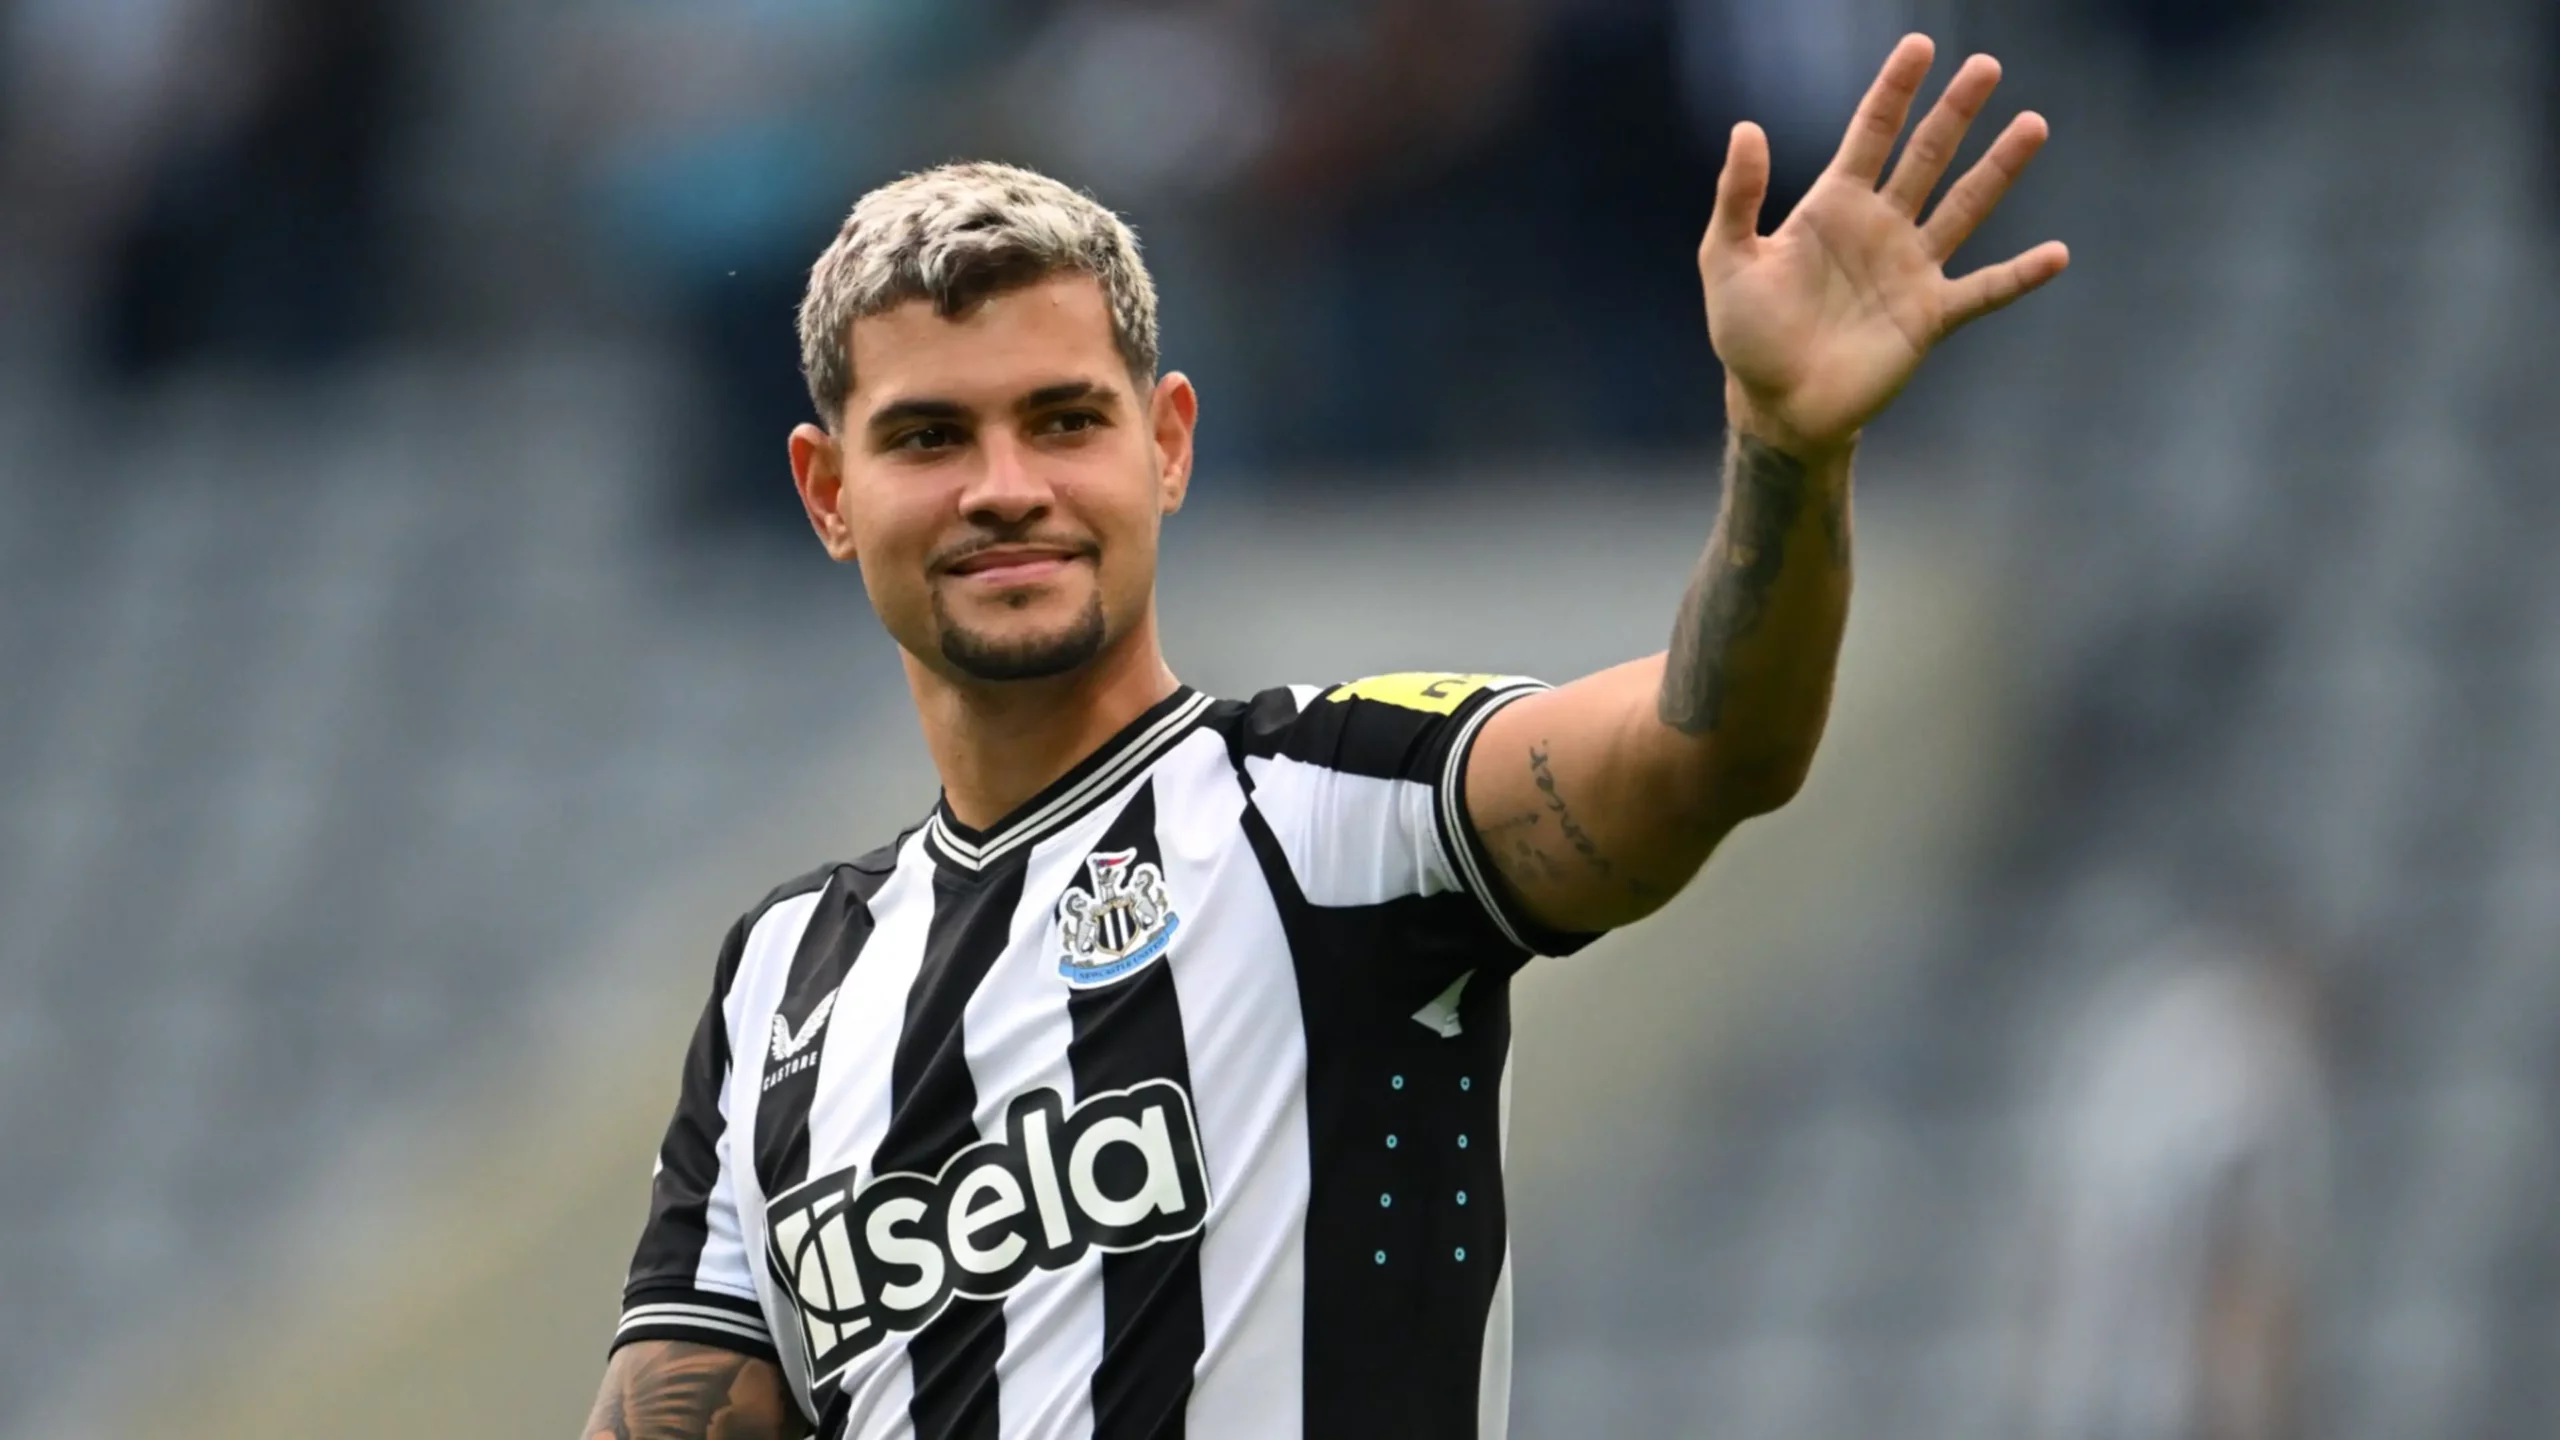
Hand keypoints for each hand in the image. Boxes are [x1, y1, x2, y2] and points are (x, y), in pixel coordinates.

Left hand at [1701, 35, 2069, 457]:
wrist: (1776, 405)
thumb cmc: (1747, 334)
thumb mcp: (1728, 259)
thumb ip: (1738, 196)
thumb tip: (1746, 128)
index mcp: (1834, 206)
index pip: (1871, 133)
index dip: (1895, 90)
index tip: (1920, 46)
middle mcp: (1881, 228)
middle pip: (1927, 156)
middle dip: (1955, 112)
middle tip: (1987, 66)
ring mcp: (1910, 269)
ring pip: (1965, 208)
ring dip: (1999, 169)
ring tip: (2032, 124)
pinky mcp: (1930, 316)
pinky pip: (1985, 290)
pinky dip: (2020, 275)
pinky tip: (2056, 254)